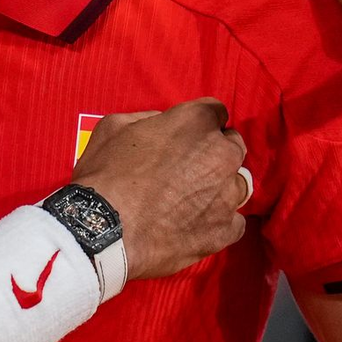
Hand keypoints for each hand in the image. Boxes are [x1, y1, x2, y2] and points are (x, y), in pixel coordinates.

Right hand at [74, 99, 246, 279]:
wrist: (103, 229)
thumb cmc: (105, 174)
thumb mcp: (115, 126)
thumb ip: (148, 119)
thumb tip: (162, 125)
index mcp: (195, 122)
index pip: (215, 111)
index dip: (199, 122)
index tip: (186, 136)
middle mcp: (220, 153)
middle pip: (232, 145)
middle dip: (214, 152)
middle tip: (187, 167)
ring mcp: (227, 194)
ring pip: (238, 183)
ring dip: (220, 186)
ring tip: (191, 199)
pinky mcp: (225, 230)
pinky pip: (234, 221)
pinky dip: (218, 220)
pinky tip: (194, 223)